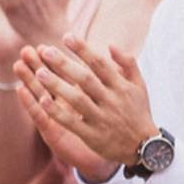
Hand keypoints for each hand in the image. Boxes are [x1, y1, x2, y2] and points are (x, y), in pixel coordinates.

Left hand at [22, 36, 154, 167]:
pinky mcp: (92, 135)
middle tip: (46, 51)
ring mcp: (101, 118)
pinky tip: (42, 101)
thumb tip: (110, 44)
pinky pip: (72, 122)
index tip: (67, 36)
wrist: (144, 147)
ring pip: (76, 99)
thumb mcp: (140, 85)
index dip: (83, 49)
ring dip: (57, 86)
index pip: (100, 63)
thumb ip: (128, 63)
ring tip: (39, 72)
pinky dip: (57, 112)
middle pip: (85, 79)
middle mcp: (111, 100)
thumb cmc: (138, 112)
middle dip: (65, 64)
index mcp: (121, 86)